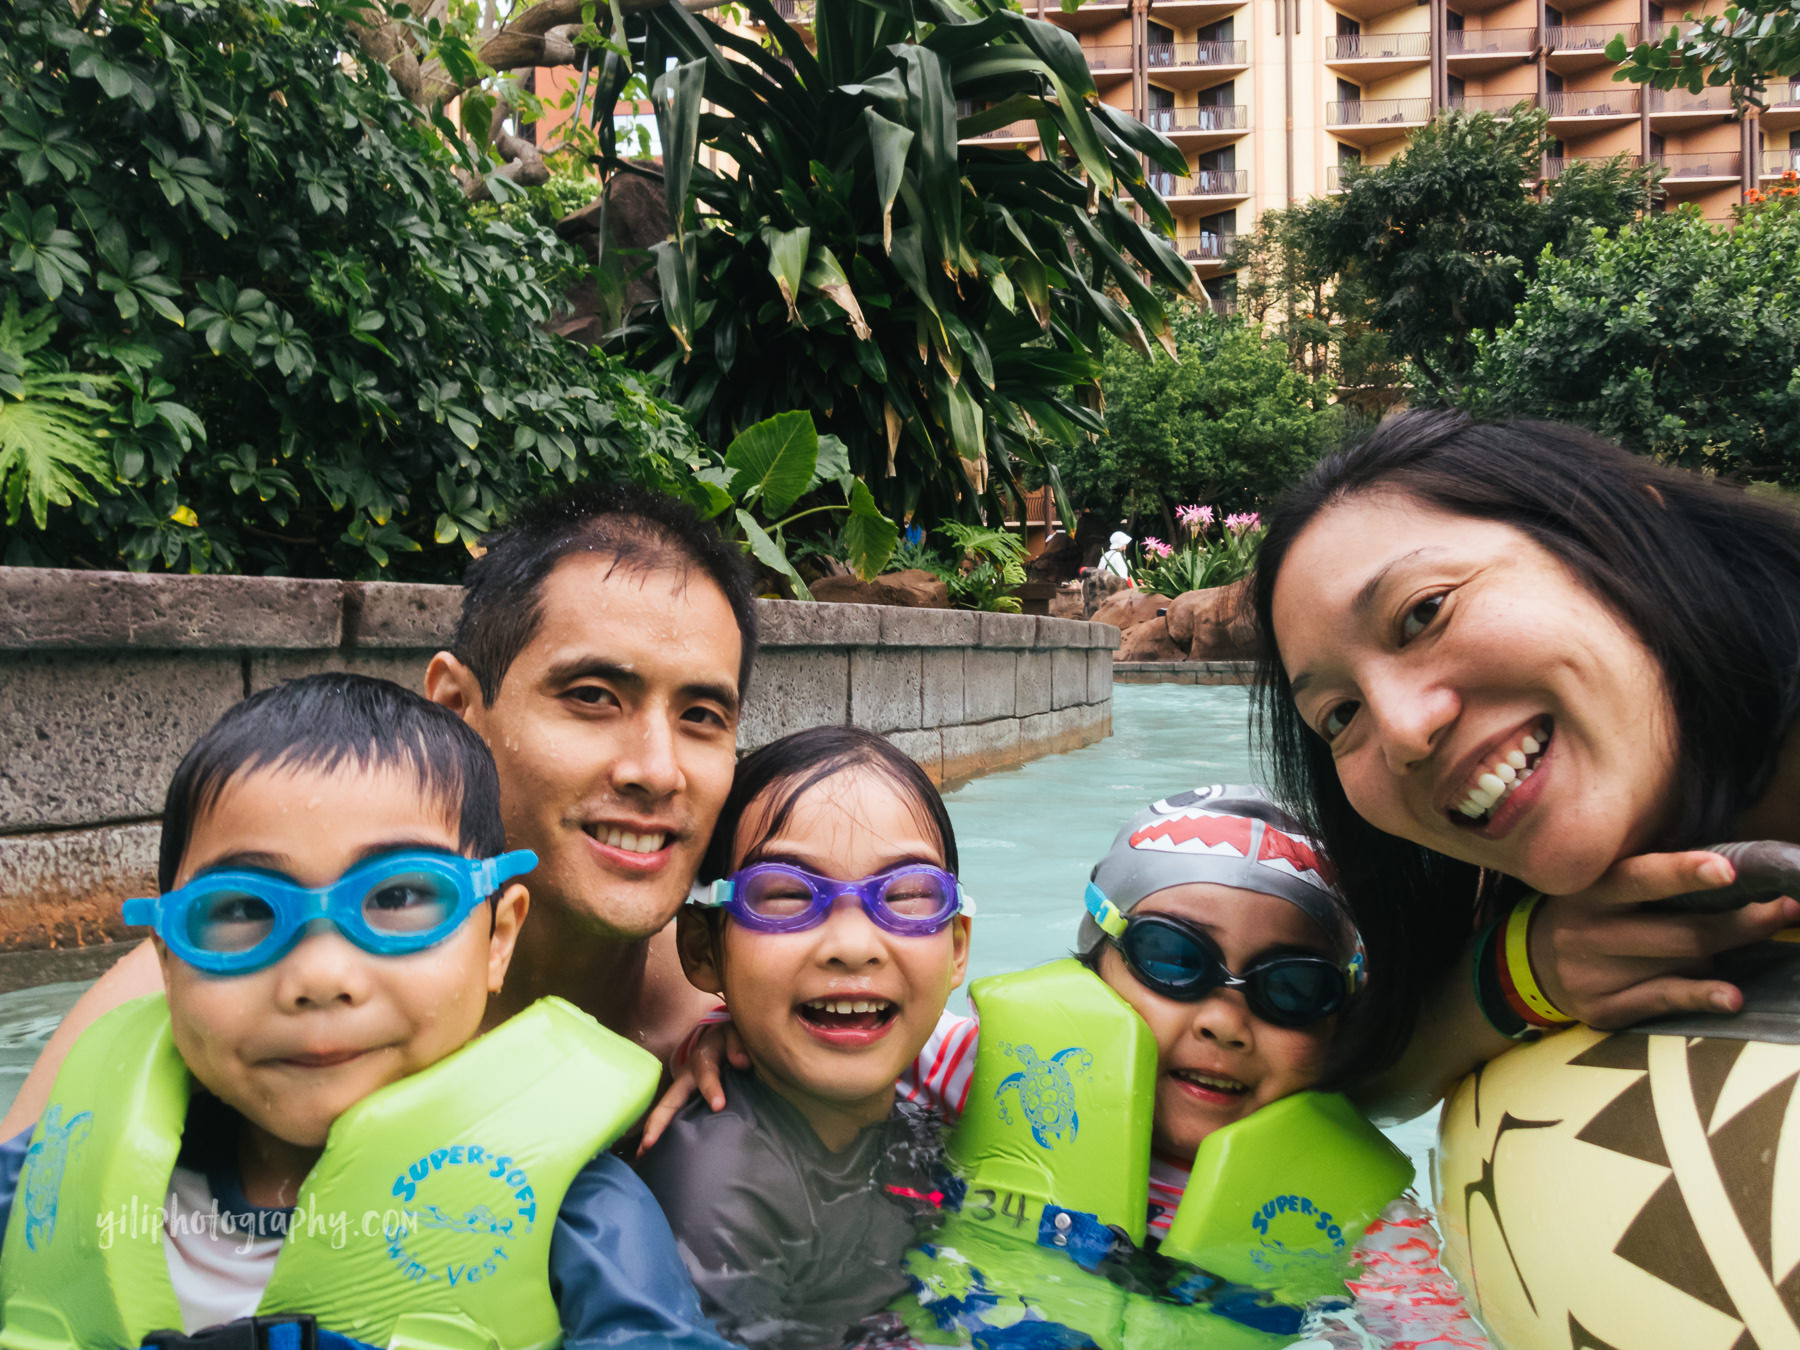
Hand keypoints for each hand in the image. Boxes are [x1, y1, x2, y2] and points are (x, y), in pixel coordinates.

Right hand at [636, 1020, 747, 1155]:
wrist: (721, 1034)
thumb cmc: (729, 1036)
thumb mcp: (735, 1033)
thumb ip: (738, 1045)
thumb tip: (740, 1063)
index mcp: (703, 1059)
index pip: (706, 1074)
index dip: (711, 1089)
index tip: (718, 1105)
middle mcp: (687, 1077)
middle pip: (669, 1100)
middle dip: (658, 1121)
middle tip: (649, 1143)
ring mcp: (684, 1090)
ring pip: (667, 1110)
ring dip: (654, 1131)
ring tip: (643, 1154)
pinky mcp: (687, 1099)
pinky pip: (674, 1116)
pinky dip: (663, 1132)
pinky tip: (654, 1152)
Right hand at [1528, 849, 1799, 1029]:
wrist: (1528, 962)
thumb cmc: (1588, 912)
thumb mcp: (1603, 886)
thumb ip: (1650, 877)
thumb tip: (1728, 866)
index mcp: (1592, 890)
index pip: (1641, 878)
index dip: (1684, 873)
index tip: (1728, 871)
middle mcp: (1588, 931)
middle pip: (1681, 931)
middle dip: (1742, 921)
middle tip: (1786, 909)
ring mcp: (1593, 973)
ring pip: (1680, 965)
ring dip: (1729, 954)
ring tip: (1767, 934)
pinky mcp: (1602, 1008)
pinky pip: (1663, 1001)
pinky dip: (1703, 997)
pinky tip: (1733, 997)